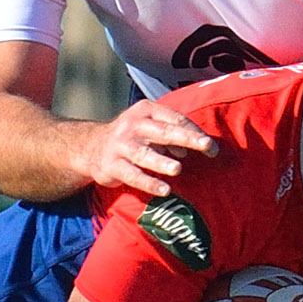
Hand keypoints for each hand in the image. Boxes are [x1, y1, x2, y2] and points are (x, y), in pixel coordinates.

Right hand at [81, 100, 217, 196]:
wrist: (92, 147)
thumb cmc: (132, 137)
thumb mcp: (149, 126)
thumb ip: (172, 133)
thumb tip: (198, 144)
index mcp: (145, 111)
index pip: (174, 118)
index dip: (194, 130)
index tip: (211, 145)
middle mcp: (132, 125)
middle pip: (163, 132)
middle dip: (186, 139)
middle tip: (207, 146)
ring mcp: (120, 145)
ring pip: (144, 154)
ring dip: (161, 162)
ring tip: (177, 169)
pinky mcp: (112, 165)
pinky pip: (132, 175)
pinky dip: (149, 183)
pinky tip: (164, 190)